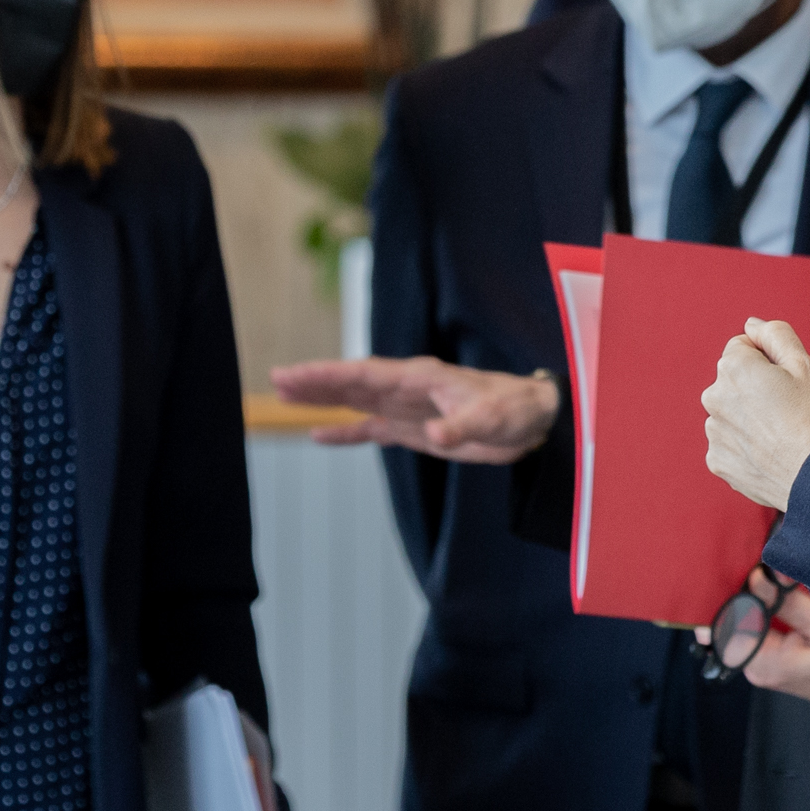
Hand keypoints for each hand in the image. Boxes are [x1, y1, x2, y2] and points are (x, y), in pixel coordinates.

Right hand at [269, 357, 559, 463]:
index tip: (296, 373)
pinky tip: (319, 436)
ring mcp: (407, 408)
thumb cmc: (514, 409)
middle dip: (314, 381)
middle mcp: (407, 389)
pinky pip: (371, 429)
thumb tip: (434, 437)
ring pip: (355, 401)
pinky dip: (345, 433)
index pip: (365, 373)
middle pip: (351, 382)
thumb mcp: (492, 418)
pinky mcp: (413, 430)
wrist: (532, 421)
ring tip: (285, 396)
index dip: (329, 374)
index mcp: (420, 377)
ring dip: (322, 400)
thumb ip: (461, 427)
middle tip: (276, 378)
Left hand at [703, 319, 809, 508]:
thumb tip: (751, 325)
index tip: (785, 380)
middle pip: (733, 381)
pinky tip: (767, 452)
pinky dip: (744, 445)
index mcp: (733, 367)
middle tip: (785, 407)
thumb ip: (775, 334)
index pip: (742, 348)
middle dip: (753, 387)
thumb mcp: (803, 365)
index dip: (768, 360)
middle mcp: (713, 396)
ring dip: (747, 417)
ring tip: (777, 432)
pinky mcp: (715, 459)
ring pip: (730, 412)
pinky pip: (728, 443)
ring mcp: (712, 430)